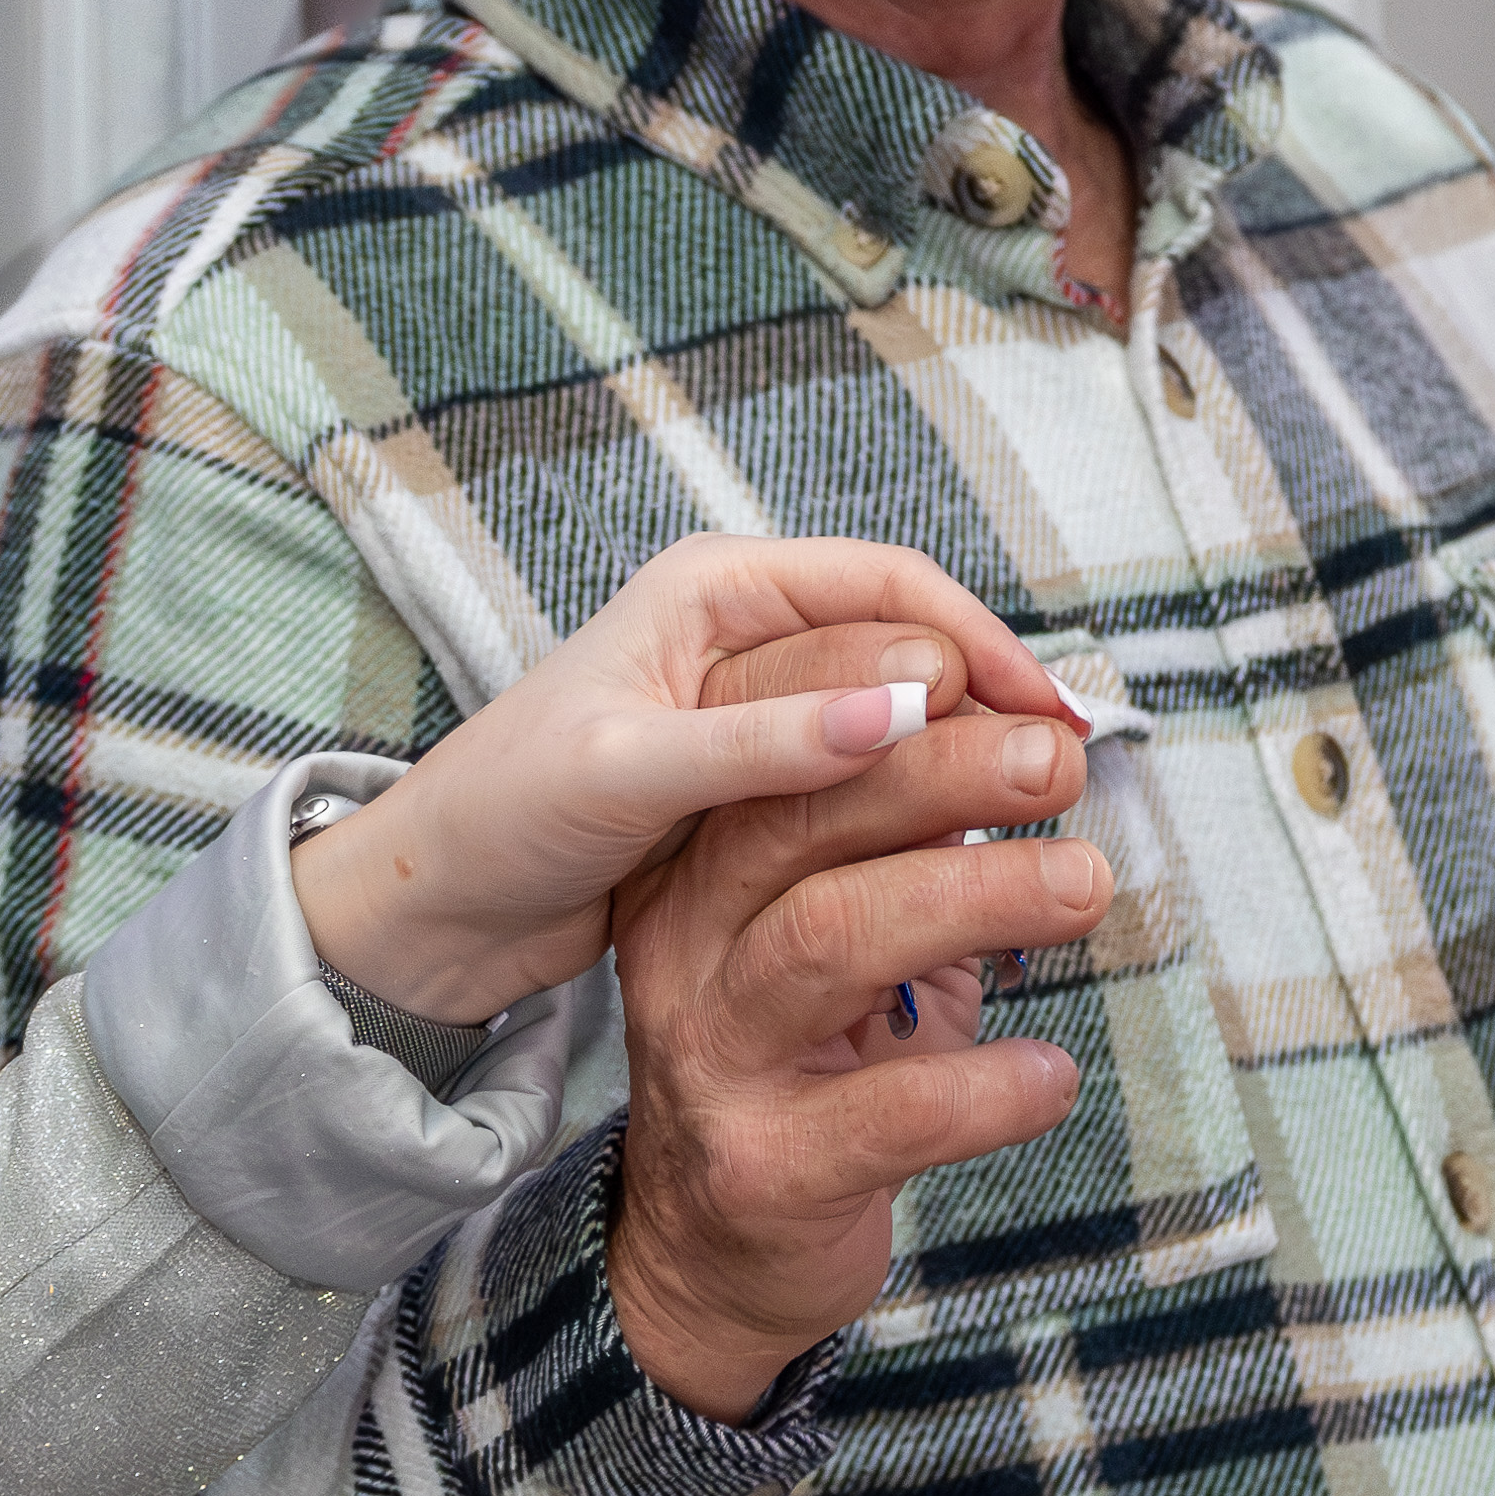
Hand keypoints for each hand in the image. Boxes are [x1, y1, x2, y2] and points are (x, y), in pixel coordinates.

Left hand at [286, 537, 1077, 1027]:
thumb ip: (761, 743)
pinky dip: (917, 801)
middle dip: (990, 701)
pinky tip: (964, 847)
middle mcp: (741, 634)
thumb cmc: (501, 817)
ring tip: (1035, 815)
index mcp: (713, 591)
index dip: (985, 644)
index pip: (890, 586)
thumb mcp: (628, 775)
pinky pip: (859, 776)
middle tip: (1063, 779)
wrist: (432, 909)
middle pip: (906, 644)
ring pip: (892, 715)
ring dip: (963, 755)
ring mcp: (751, 708)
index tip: (1055, 717)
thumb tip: (900, 710)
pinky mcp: (752, 779)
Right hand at [603, 706, 1111, 1417]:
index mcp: (698, 867)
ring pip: (830, 940)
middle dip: (938, 772)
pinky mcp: (763, 1168)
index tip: (989, 674)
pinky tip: (1053, 1074)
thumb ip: (905, 846)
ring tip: (1084, 888)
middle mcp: (685, 947)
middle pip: (797, 822)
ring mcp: (714, 1058)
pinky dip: (987, 1085)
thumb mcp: (838, 939)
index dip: (876, 694)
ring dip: (975, 897)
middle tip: (1053, 763)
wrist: (711, 1255)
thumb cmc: (806, 1069)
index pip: (770, 746)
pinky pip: (886, 1114)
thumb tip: (1030, 736)